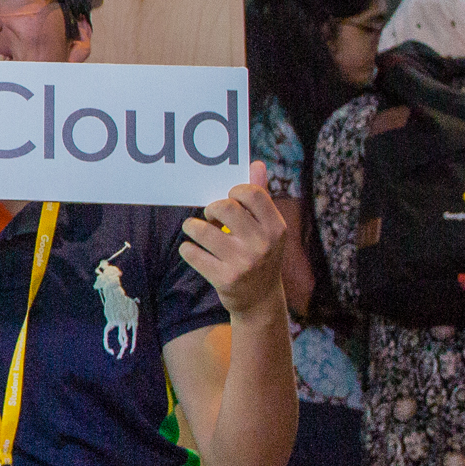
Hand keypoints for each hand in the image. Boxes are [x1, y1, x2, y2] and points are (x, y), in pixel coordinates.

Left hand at [179, 163, 289, 317]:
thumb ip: (261, 197)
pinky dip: (188, 249)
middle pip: (225, 207)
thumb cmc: (261, 255)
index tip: (229, 201)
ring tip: (195, 230)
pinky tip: (193, 250)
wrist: (260, 301)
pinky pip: (192, 253)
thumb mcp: (267, 229)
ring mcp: (244, 263)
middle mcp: (263, 244)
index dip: (234, 192)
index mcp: (276, 228)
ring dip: (193, 227)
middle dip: (211, 209)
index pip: (252, 193)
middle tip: (210, 217)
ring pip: (203, 230)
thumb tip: (256, 164)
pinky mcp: (224, 279)